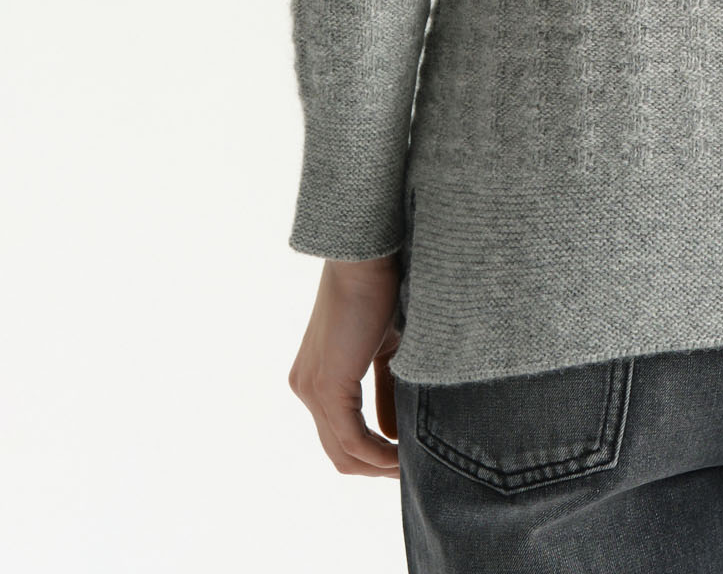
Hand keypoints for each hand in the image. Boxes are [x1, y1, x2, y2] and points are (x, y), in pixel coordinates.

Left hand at [288, 255, 403, 476]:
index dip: (373, 453)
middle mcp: (306, 388)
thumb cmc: (380, 289)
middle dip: (375, 467)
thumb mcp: (387, 350)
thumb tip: (393, 433)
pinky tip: (402, 455)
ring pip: (342, 452)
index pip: (340, 434)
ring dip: (378, 466)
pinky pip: (351, 439)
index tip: (406, 458)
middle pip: (338, 452)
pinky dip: (378, 453)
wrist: (366, 257)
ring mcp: (311, 389)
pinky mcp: (326, 387)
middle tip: (410, 471)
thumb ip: (387, 390)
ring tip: (410, 468)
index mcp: (317, 377)